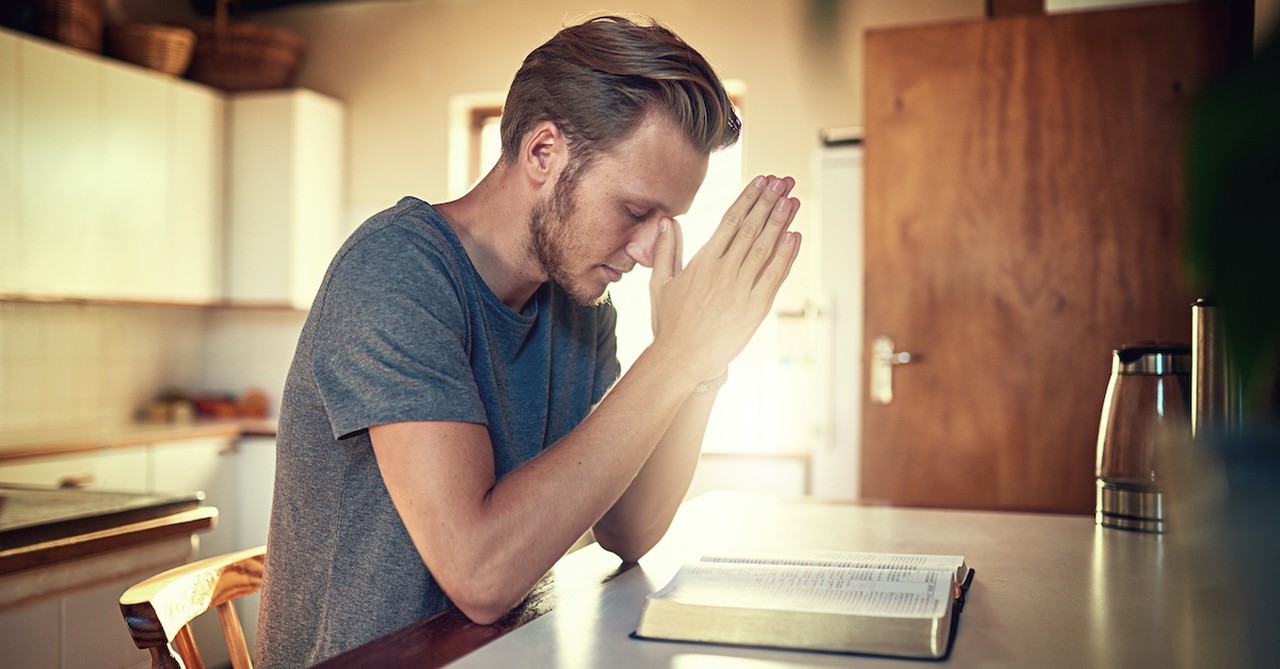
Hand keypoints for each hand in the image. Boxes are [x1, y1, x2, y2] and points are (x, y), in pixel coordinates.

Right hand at [647, 175, 801, 385]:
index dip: (748, 198)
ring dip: (781, 222)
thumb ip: (666, 250)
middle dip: (769, 202)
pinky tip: (795, 236)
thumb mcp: (660, 284)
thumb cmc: (670, 323)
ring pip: (764, 248)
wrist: (683, 360)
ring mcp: (741, 290)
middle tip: (783, 181)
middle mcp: (723, 272)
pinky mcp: (755, 309)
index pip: (730, 221)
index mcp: (702, 262)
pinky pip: (774, 277)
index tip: (761, 181)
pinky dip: (786, 256)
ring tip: (793, 200)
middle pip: (751, 229)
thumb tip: (667, 221)